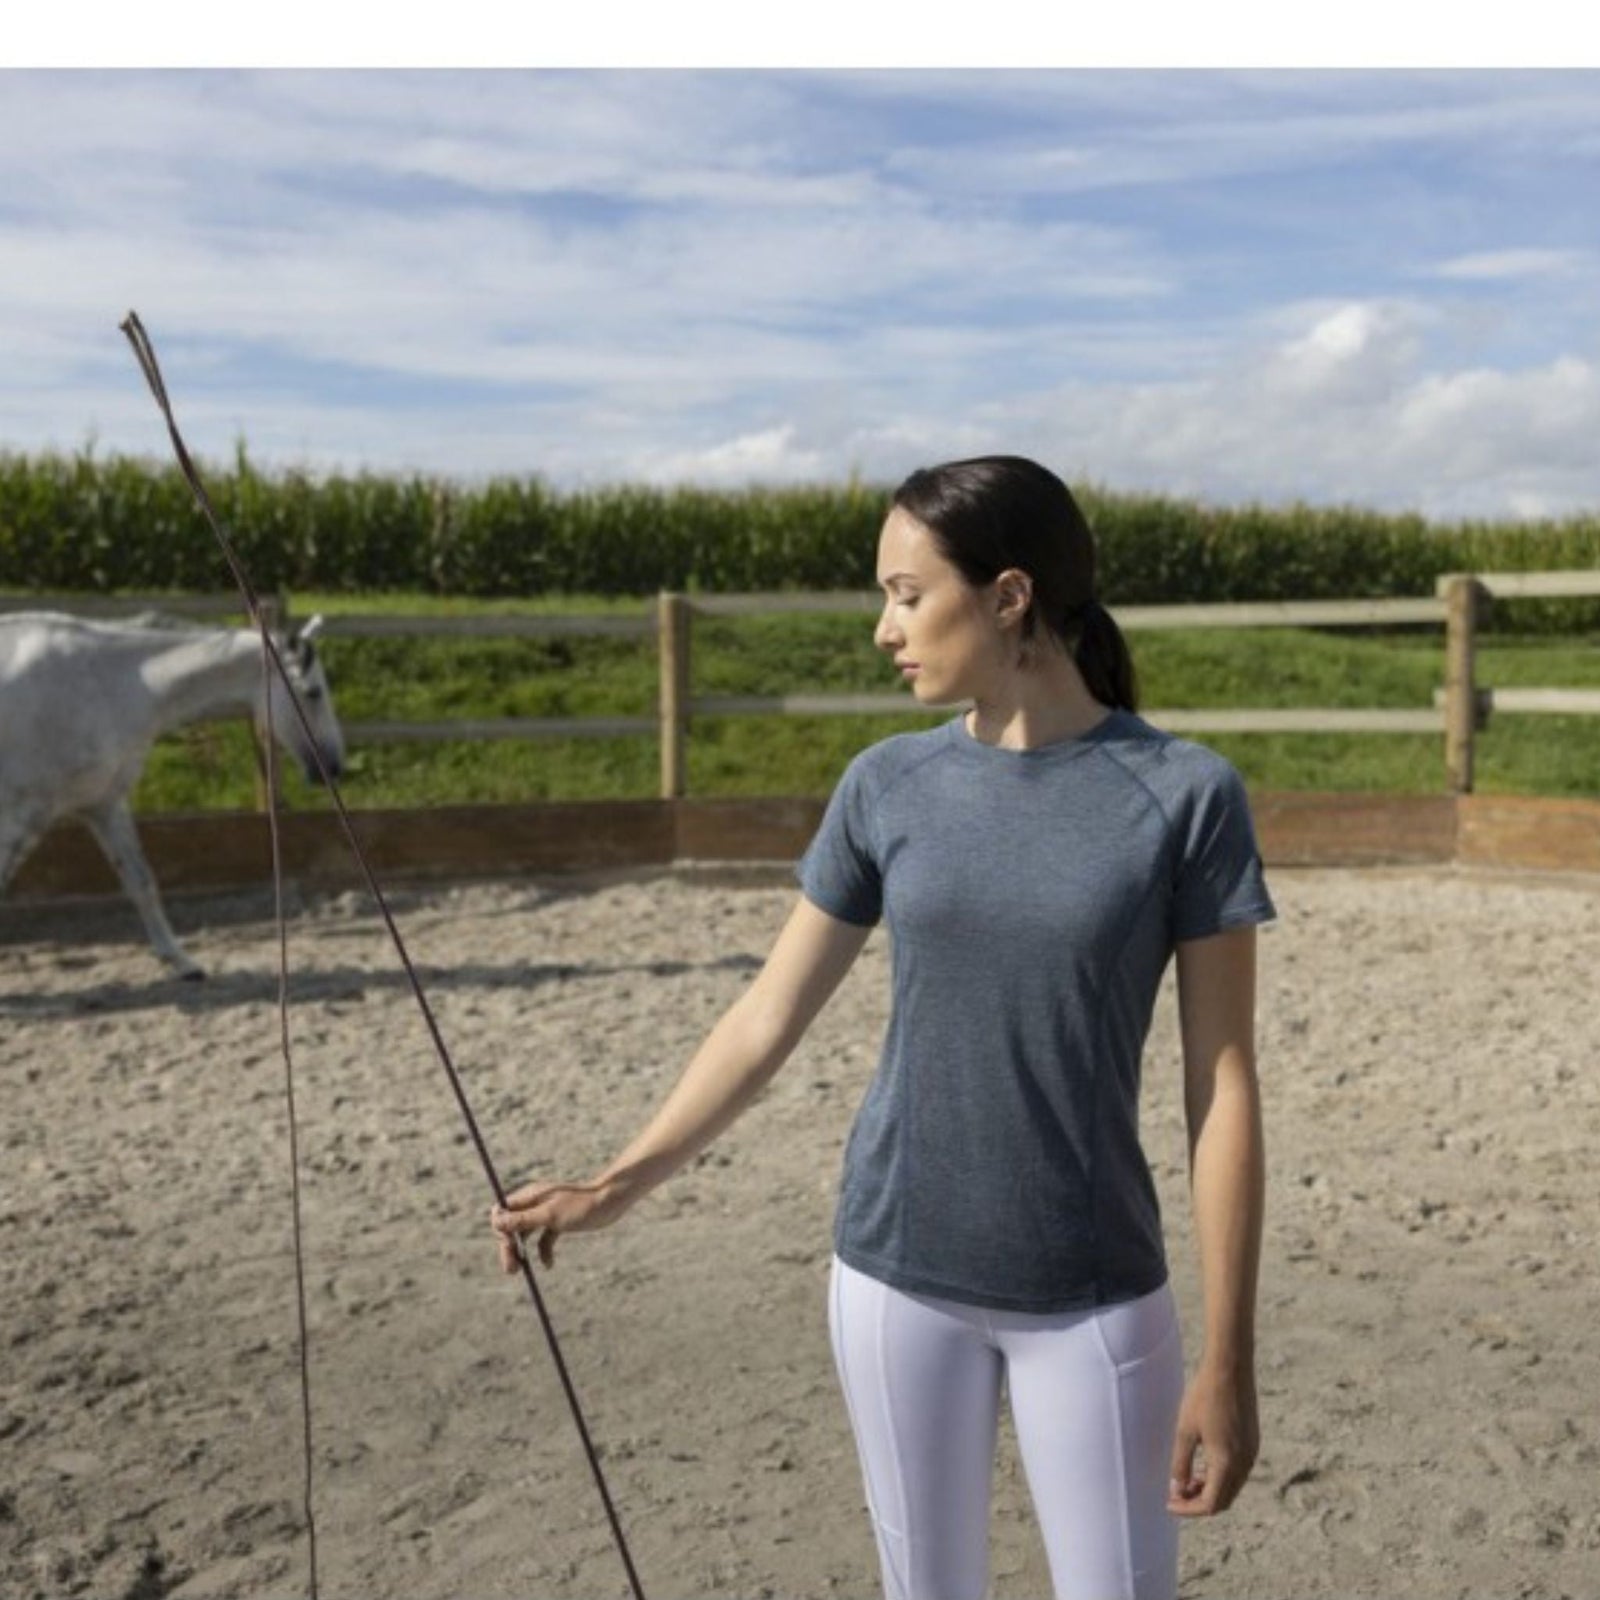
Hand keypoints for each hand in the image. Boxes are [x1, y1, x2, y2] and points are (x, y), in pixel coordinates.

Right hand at [489, 1175, 630, 1273]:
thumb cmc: (580, 1206)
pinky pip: (544, 1239)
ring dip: (520, 1251)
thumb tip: (496, 1222)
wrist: (610, 1201)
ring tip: (518, 1271)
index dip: (501, 1229)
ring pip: (525, 1234)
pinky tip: (550, 1264)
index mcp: (530, 1196)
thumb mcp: (549, 1216)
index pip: (502, 1211)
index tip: (509, 1244)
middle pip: (511, 1226)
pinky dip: (544, 1251)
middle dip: (508, 1247)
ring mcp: (546, 1213)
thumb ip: (522, 1220)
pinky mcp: (559, 1222)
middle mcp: (535, 1203)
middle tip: (511, 1270)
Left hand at [1168, 1360, 1258, 1516]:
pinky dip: (1220, 1476)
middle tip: (1176, 1493)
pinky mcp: (1253, 1442)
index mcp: (1227, 1464)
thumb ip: (1181, 1462)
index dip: (1189, 1508)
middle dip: (1199, 1502)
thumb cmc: (1204, 1397)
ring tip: (1186, 1479)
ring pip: (1231, 1486)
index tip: (1170, 1503)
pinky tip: (1202, 1464)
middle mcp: (1244, 1464)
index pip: (1211, 1504)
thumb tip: (1177, 1488)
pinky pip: (1237, 1471)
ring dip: (1210, 1489)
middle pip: (1224, 1499)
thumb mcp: (1185, 1430)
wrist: (1230, 1369)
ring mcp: (1251, 1453)